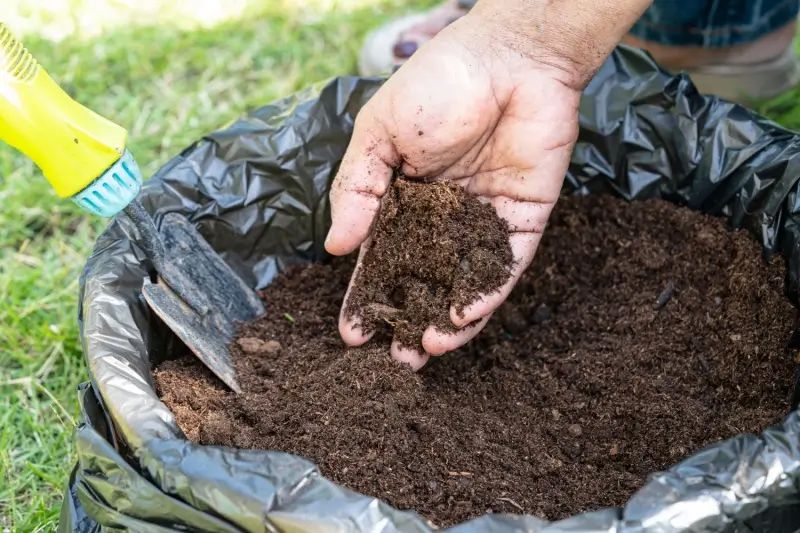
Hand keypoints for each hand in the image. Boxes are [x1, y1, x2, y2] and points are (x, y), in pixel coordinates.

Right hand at [325, 13, 580, 368]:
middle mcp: (443, 217)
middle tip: (398, 360)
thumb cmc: (438, 84)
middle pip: (424, 281)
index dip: (367, 295)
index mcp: (404, 198)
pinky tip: (467, 316)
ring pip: (465, 282)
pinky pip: (506, 266)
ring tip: (430, 349)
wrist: (509, 57)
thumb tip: (335, 247)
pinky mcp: (523, 219)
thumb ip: (358, 189)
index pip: (382, 258)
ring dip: (449, 318)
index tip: (353, 332)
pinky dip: (488, 293)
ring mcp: (483, 221)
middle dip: (410, 320)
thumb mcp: (379, 134)